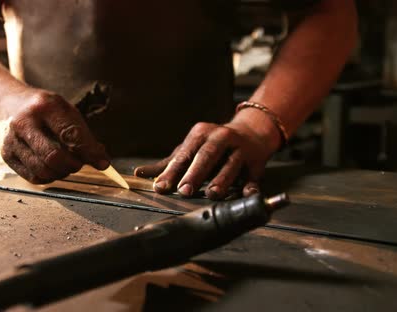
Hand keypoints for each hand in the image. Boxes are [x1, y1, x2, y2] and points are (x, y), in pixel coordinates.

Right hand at [0, 89, 109, 183]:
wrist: (5, 103)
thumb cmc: (41, 109)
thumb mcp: (63, 110)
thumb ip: (82, 134)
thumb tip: (101, 160)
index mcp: (44, 106)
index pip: (71, 134)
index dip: (90, 152)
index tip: (103, 163)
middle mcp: (24, 122)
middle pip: (54, 156)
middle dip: (73, 165)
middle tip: (79, 163)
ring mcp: (12, 140)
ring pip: (43, 170)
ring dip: (61, 173)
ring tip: (66, 165)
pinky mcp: (6, 155)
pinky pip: (33, 177)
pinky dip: (48, 177)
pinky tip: (52, 168)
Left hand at [134, 109, 281, 198]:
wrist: (251, 132)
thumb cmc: (213, 145)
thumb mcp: (190, 149)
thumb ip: (168, 163)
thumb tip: (140, 173)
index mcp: (200, 134)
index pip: (184, 154)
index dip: (172, 171)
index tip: (161, 187)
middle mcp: (220, 138)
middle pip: (207, 155)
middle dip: (195, 173)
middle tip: (184, 191)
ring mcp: (240, 149)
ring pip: (231, 164)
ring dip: (222, 179)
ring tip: (213, 194)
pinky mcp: (256, 162)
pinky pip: (253, 175)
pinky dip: (251, 186)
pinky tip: (247, 194)